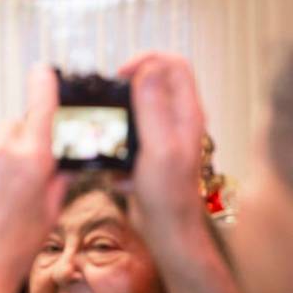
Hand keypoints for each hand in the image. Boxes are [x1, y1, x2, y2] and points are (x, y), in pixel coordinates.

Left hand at [0, 66, 67, 292]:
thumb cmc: (15, 247)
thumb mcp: (50, 211)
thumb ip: (57, 176)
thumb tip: (62, 157)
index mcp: (34, 160)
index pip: (41, 106)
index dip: (43, 84)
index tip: (42, 71)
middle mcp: (2, 151)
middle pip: (15, 124)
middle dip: (20, 139)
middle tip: (17, 170)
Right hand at [119, 52, 205, 231]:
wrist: (167, 231)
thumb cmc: (167, 194)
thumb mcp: (158, 146)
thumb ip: (153, 107)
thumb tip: (146, 69)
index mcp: (186, 113)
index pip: (173, 64)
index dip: (146, 61)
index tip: (120, 75)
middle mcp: (179, 121)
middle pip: (154, 84)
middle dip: (126, 90)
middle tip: (107, 104)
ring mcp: (165, 138)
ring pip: (138, 112)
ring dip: (118, 121)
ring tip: (106, 138)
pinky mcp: (151, 155)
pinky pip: (129, 139)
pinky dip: (118, 149)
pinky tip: (115, 169)